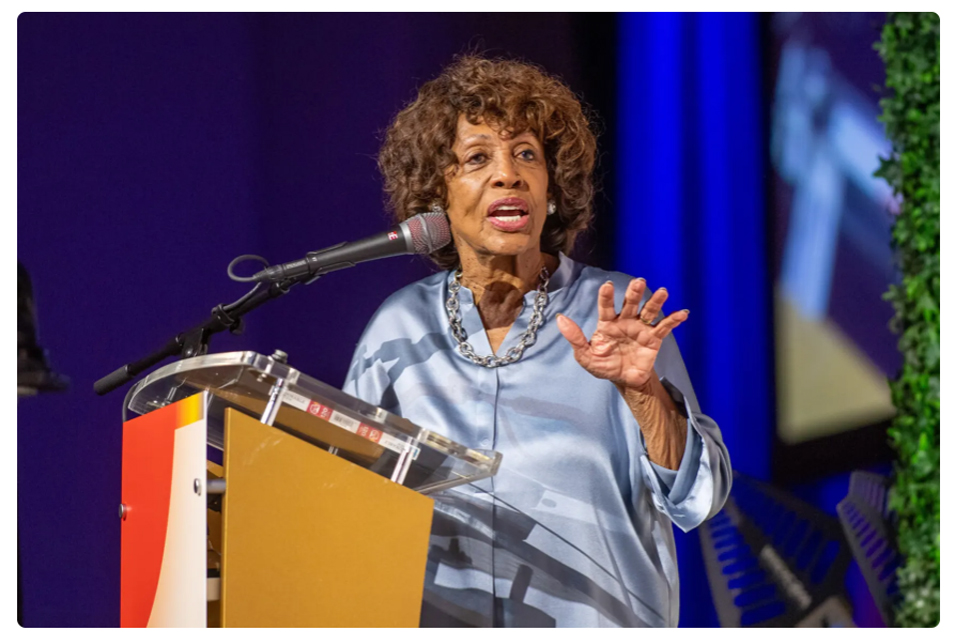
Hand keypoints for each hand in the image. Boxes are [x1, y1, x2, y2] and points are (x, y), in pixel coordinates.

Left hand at [556, 278, 688, 389]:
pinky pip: (664, 327)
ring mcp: (640, 328)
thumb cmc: (603, 365)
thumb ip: (575, 338)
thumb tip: (560, 318)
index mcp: (607, 324)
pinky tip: (682, 313)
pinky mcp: (653, 338)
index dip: (606, 296)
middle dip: (634, 293)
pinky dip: (673, 320)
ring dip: (655, 301)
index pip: (606, 307)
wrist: (624, 380)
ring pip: (649, 311)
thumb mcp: (586, 356)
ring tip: (662, 292)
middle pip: (630, 304)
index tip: (607, 285)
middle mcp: (625, 321)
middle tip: (639, 282)